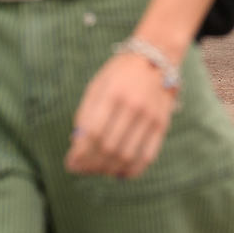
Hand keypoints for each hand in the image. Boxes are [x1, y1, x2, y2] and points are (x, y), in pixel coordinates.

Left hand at [65, 52, 177, 177]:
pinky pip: (147, 156)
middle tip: (81, 169)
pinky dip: (132, 170)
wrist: (157, 59)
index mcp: (112, 94)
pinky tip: (119, 173)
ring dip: (108, 169)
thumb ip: (86, 114)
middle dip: (91, 163)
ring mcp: (150, 117)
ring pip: (127, 155)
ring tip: (97, 171)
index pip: (93, 133)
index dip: (80, 153)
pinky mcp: (162, 125)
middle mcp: (134, 106)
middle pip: (109, 147)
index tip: (71, 163)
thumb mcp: (97, 86)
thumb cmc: (119, 74)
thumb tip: (77, 146)